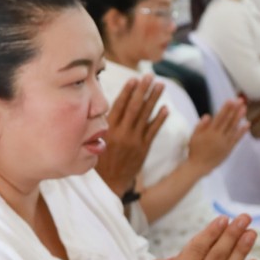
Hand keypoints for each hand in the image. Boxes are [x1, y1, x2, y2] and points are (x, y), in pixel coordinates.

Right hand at [95, 75, 167, 195]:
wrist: (110, 183)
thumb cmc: (99, 161)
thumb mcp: (94, 142)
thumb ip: (101, 127)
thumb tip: (101, 110)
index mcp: (108, 130)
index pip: (119, 106)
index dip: (127, 92)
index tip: (133, 79)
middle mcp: (122, 133)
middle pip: (134, 108)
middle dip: (142, 90)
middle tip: (149, 76)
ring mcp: (134, 141)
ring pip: (146, 116)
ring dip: (154, 99)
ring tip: (161, 86)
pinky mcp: (143, 149)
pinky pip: (153, 131)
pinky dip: (160, 120)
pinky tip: (166, 109)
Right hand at [186, 98, 247, 174]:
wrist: (199, 166)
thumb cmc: (194, 150)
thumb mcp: (193, 137)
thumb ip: (200, 126)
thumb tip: (208, 115)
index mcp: (209, 132)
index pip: (219, 117)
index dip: (226, 108)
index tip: (231, 100)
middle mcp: (218, 136)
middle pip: (228, 121)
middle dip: (234, 110)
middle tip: (240, 100)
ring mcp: (225, 142)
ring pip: (233, 128)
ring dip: (239, 118)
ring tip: (244, 108)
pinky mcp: (229, 148)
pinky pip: (237, 138)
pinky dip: (242, 131)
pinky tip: (247, 124)